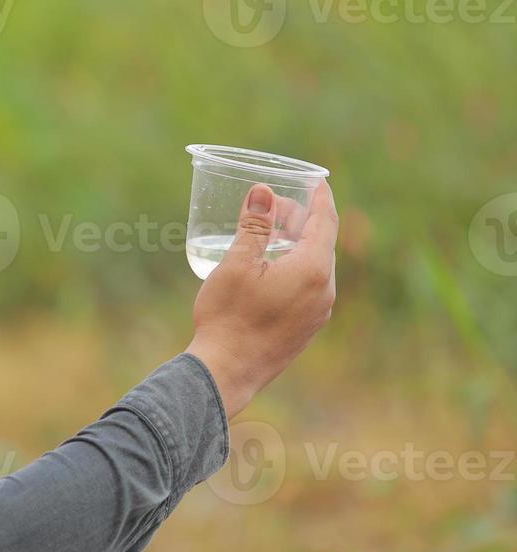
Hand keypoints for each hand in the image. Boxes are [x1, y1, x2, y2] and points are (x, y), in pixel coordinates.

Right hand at [185, 179, 338, 418]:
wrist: (226, 371)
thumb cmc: (228, 316)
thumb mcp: (236, 264)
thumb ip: (254, 226)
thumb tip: (263, 191)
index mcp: (311, 269)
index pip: (325, 221)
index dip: (320, 197)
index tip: (316, 180)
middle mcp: (324, 290)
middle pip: (322, 243)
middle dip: (304, 220)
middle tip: (278, 206)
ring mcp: (318, 312)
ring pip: (316, 267)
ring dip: (299, 246)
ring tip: (272, 237)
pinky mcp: (307, 328)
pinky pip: (310, 287)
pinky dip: (297, 269)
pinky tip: (272, 271)